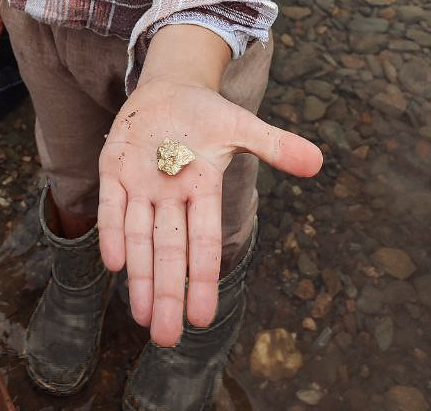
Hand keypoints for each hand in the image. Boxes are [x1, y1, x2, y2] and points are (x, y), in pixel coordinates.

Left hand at [97, 77, 322, 346]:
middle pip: (169, 250)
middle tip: (166, 339)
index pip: (204, 239)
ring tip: (141, 318)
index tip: (202, 318)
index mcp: (204, 187)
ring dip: (139, 276)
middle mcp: (172, 194)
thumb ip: (275, 146)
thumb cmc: (206, 115)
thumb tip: (318, 161)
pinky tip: (114, 264)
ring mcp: (141, 184)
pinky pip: (112, 207)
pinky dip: (112, 232)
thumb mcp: (241, 126)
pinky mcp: (114, 170)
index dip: (202, 276)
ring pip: (140, 237)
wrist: (168, 90)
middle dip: (167, 292)